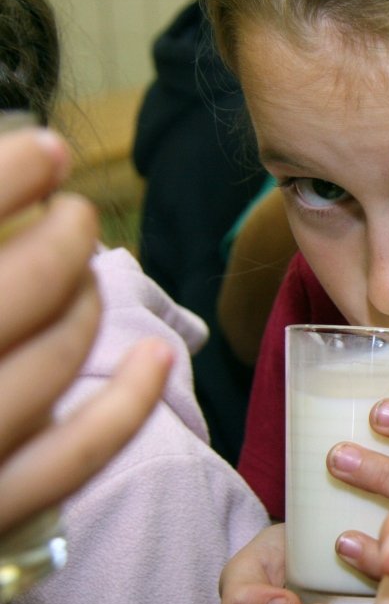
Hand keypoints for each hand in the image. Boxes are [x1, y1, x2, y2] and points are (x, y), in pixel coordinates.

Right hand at [0, 126, 170, 532]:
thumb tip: (24, 179)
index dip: (3, 179)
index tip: (49, 149)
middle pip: (13, 291)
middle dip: (59, 242)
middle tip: (80, 219)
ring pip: (51, 362)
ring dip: (86, 308)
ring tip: (88, 280)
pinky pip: (76, 454)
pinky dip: (126, 404)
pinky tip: (157, 360)